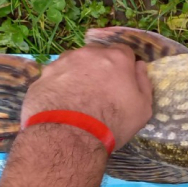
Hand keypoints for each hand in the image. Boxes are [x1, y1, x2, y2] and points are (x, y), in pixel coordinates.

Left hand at [20, 46, 152, 149]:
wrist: (68, 135)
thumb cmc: (113, 122)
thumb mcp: (142, 108)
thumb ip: (143, 83)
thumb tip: (139, 66)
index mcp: (116, 58)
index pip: (124, 51)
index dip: (124, 66)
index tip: (122, 81)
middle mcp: (89, 53)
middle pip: (97, 53)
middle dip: (100, 66)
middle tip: (100, 90)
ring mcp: (63, 62)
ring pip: (74, 61)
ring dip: (78, 73)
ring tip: (78, 97)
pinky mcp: (44, 75)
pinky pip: (56, 75)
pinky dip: (60, 84)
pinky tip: (61, 103)